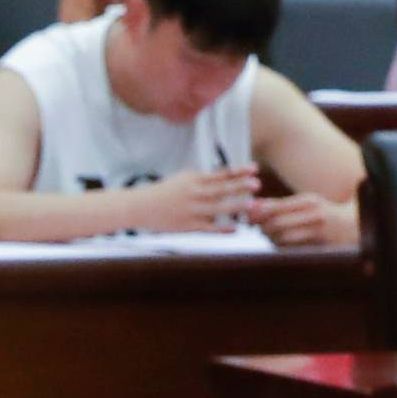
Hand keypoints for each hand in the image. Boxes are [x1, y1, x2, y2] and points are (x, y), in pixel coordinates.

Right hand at [119, 165, 256, 233]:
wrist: (139, 207)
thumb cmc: (164, 192)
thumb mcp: (183, 180)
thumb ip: (202, 180)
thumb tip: (224, 177)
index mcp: (193, 179)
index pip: (220, 174)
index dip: (238, 171)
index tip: (254, 168)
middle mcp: (193, 193)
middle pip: (221, 189)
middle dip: (240, 186)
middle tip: (257, 184)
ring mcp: (191, 210)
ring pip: (218, 208)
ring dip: (236, 206)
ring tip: (253, 204)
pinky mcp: (187, 226)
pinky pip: (209, 227)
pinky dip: (223, 228)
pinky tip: (236, 228)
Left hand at [247, 179, 352, 251]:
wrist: (353, 226)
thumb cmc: (322, 212)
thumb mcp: (305, 203)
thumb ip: (280, 204)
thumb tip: (253, 206)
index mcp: (309, 201)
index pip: (276, 207)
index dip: (258, 212)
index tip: (248, 215)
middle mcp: (314, 216)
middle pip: (277, 224)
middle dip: (261, 227)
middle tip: (255, 227)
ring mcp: (317, 234)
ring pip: (282, 238)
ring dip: (269, 238)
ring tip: (266, 234)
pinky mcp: (318, 248)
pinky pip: (291, 249)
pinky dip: (279, 246)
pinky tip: (278, 242)